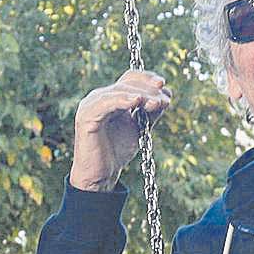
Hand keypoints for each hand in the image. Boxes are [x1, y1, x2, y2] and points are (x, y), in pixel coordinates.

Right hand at [71, 70, 171, 189]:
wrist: (101, 175)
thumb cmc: (117, 152)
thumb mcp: (139, 127)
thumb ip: (150, 111)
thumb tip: (166, 95)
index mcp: (112, 98)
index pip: (130, 78)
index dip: (147, 78)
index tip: (164, 85)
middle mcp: (100, 97)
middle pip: (127, 83)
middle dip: (148, 90)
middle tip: (164, 100)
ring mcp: (91, 105)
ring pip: (119, 91)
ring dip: (141, 95)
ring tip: (156, 103)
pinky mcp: (86, 116)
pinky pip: (105, 103)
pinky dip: (122, 100)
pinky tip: (136, 101)